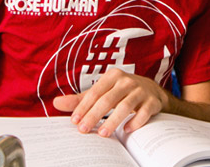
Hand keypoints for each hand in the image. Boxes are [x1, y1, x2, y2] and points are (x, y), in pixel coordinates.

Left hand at [51, 68, 168, 135]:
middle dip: (94, 116)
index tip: (74, 121)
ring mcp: (141, 91)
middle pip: (107, 100)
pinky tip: (125, 130)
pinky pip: (143, 113)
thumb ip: (81, 99)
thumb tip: (57, 103)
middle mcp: (127, 81)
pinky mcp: (152, 102)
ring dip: (112, 121)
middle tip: (83, 129)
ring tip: (102, 134)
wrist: (152, 91)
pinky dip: (134, 122)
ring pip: (125, 107)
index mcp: (112, 76)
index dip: (83, 107)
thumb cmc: (122, 91)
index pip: (95, 93)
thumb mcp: (102, 92)